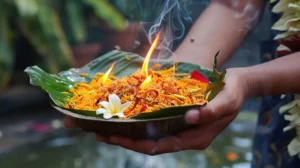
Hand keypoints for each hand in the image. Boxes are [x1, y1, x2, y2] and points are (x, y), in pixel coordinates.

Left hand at [90, 68, 249, 154]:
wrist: (238, 84)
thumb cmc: (233, 93)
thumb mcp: (227, 101)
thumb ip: (212, 111)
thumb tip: (190, 117)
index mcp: (195, 139)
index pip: (159, 147)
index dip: (135, 144)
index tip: (114, 137)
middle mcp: (184, 137)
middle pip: (149, 143)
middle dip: (125, 140)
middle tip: (100, 133)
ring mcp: (181, 128)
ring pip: (150, 135)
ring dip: (128, 131)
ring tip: (106, 125)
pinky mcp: (178, 118)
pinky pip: (155, 123)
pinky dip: (139, 121)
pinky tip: (127, 114)